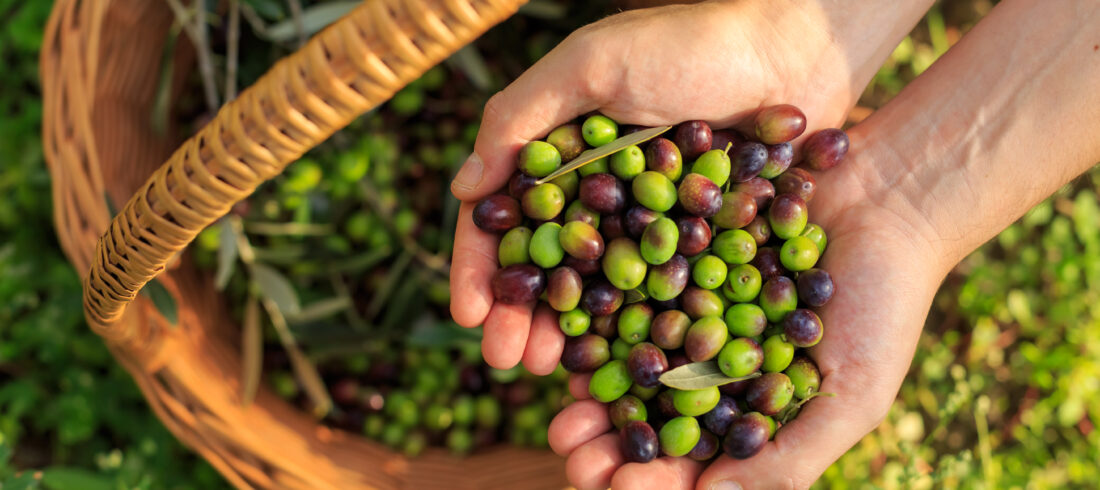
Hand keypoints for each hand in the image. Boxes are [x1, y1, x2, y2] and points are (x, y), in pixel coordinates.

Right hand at [449, 0, 923, 372]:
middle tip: (503, 359)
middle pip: (546, 269)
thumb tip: (460, 189)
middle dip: (517, 316)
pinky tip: (616, 363)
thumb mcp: (591, 64)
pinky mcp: (698, 247)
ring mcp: (647, 227)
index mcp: (561, 157)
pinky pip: (658, 297)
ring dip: (566, 335)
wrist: (799, 52)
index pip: (505, 220)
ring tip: (547, 370)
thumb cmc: (690, 43)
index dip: (481, 268)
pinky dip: (635, 331)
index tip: (469, 313)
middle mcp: (597, 198)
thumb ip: (520, 117)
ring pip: (596, 294)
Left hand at [545, 131, 951, 487]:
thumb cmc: (886, 304)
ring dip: (593, 393)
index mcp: (750, 410)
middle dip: (609, 444)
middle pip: (649, 417)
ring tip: (563, 414)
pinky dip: (598, 316)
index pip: (695, 462)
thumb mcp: (851, 394)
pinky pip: (627, 290)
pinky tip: (572, 337)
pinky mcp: (673, 256)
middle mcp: (710, 366)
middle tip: (573, 456)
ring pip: (628, 362)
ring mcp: (687, 311)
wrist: (889, 196)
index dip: (655, 482)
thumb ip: (789, 456)